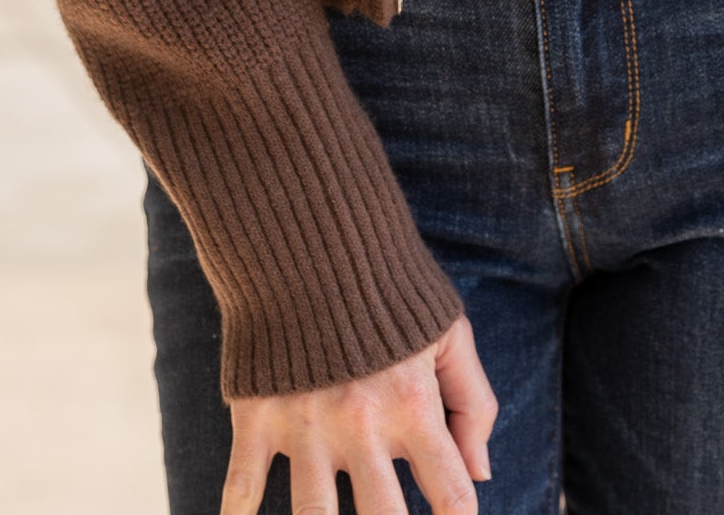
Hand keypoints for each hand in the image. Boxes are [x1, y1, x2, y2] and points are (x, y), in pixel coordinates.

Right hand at [222, 312, 496, 514]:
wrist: (312, 235)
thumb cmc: (389, 290)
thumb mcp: (448, 333)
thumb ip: (473, 403)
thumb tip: (481, 475)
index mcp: (413, 406)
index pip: (450, 494)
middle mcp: (361, 424)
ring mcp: (305, 425)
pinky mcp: (257, 416)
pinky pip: (242, 485)